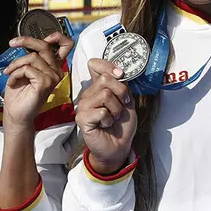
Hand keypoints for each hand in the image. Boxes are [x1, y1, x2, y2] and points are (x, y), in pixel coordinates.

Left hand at [2, 31, 73, 131]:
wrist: (16, 113)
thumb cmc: (19, 93)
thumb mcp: (25, 69)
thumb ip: (31, 57)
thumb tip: (27, 43)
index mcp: (52, 66)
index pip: (65, 45)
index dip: (56, 36)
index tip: (43, 36)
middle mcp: (55, 71)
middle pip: (45, 46)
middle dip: (26, 41)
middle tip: (13, 43)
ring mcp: (52, 77)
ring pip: (32, 57)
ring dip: (16, 64)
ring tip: (9, 73)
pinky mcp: (45, 83)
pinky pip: (27, 68)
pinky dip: (15, 73)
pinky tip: (12, 81)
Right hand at [75, 59, 136, 174]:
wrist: (119, 146)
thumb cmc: (122, 125)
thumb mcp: (127, 100)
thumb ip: (122, 85)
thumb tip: (118, 72)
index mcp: (98, 87)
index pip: (95, 65)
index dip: (108, 65)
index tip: (120, 74)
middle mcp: (88, 94)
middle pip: (105, 79)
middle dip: (121, 92)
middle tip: (122, 106)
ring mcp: (84, 106)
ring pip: (105, 95)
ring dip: (116, 109)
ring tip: (113, 118)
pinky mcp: (83, 119)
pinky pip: (101, 111)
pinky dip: (109, 119)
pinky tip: (106, 125)